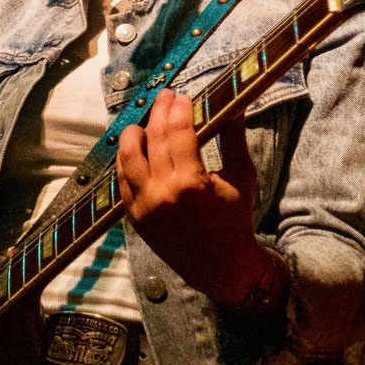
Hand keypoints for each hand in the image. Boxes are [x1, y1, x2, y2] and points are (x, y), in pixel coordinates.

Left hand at [117, 89, 274, 307]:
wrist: (222, 267)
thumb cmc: (236, 220)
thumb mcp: (242, 178)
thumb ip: (234, 139)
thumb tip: (234, 106)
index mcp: (191, 182)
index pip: (178, 131)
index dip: (179, 108)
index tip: (182, 97)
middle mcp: (163, 192)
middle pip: (153, 138)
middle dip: (158, 111)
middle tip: (164, 97)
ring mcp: (144, 206)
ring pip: (128, 157)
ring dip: (133, 133)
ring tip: (142, 122)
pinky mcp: (135, 217)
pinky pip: (122, 181)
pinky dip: (125, 161)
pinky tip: (133, 149)